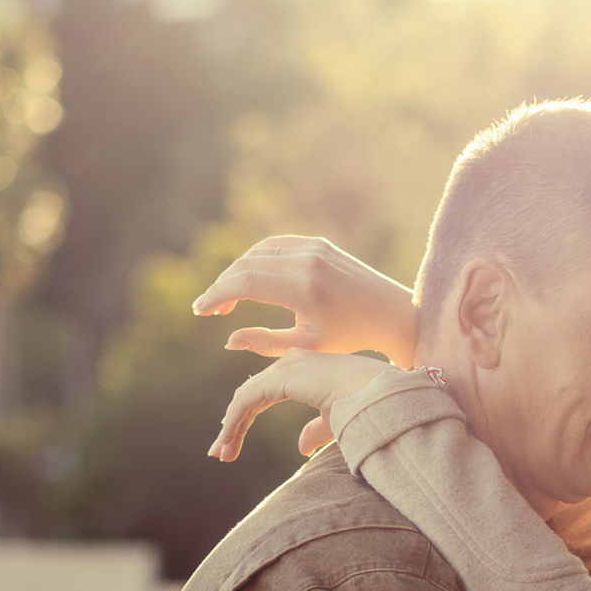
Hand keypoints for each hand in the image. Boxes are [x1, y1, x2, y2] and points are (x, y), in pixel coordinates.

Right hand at [191, 235, 419, 366]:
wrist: (389, 314)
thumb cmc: (349, 337)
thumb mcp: (306, 347)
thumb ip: (265, 344)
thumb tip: (229, 340)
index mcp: (304, 290)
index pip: (244, 283)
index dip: (216, 295)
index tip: (201, 311)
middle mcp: (307, 262)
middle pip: (246, 265)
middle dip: (222, 286)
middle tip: (212, 309)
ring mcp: (314, 248)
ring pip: (258, 252)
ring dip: (237, 272)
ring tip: (229, 299)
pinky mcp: (319, 243)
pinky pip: (276, 245)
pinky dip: (256, 260)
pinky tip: (249, 280)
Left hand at [210, 349, 393, 462]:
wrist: (383, 396)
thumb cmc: (369, 406)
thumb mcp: (338, 421)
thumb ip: (317, 431)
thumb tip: (300, 447)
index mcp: (307, 370)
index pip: (266, 392)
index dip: (246, 418)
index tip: (234, 445)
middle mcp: (293, 363)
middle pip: (251, 395)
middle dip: (234, 425)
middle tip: (220, 452)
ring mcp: (287, 367)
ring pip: (246, 399)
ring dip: (230, 427)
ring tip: (220, 454)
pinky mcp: (282, 378)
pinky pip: (247, 401)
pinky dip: (234, 422)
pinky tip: (227, 442)